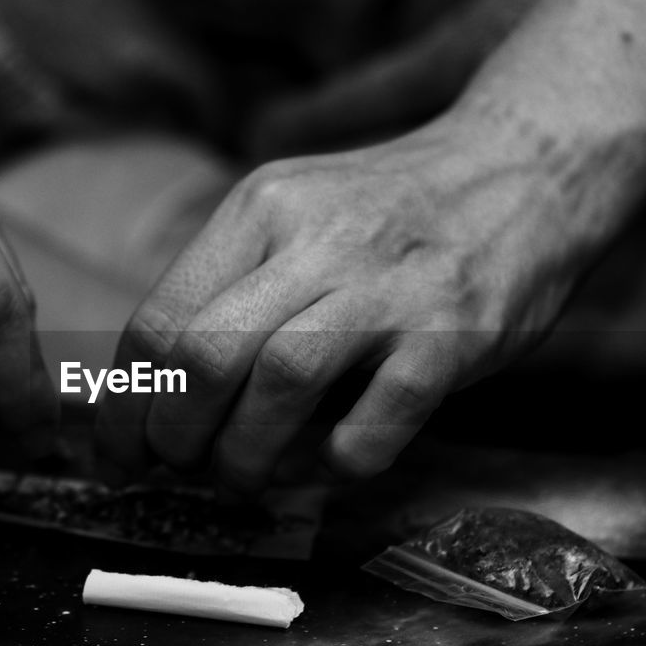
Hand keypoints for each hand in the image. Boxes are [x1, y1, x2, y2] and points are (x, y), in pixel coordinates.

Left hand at [96, 103, 645, 490]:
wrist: (524, 168)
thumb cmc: (391, 213)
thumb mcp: (296, 212)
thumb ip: (232, 287)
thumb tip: (154, 395)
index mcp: (262, 209)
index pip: (160, 321)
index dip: (126, 408)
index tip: (121, 453)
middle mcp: (317, 240)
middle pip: (205, 357)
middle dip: (174, 438)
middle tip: (182, 468)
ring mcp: (388, 287)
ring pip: (279, 387)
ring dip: (245, 458)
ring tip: (245, 477)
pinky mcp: (450, 336)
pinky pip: (374, 425)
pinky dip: (336, 464)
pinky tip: (330, 463)